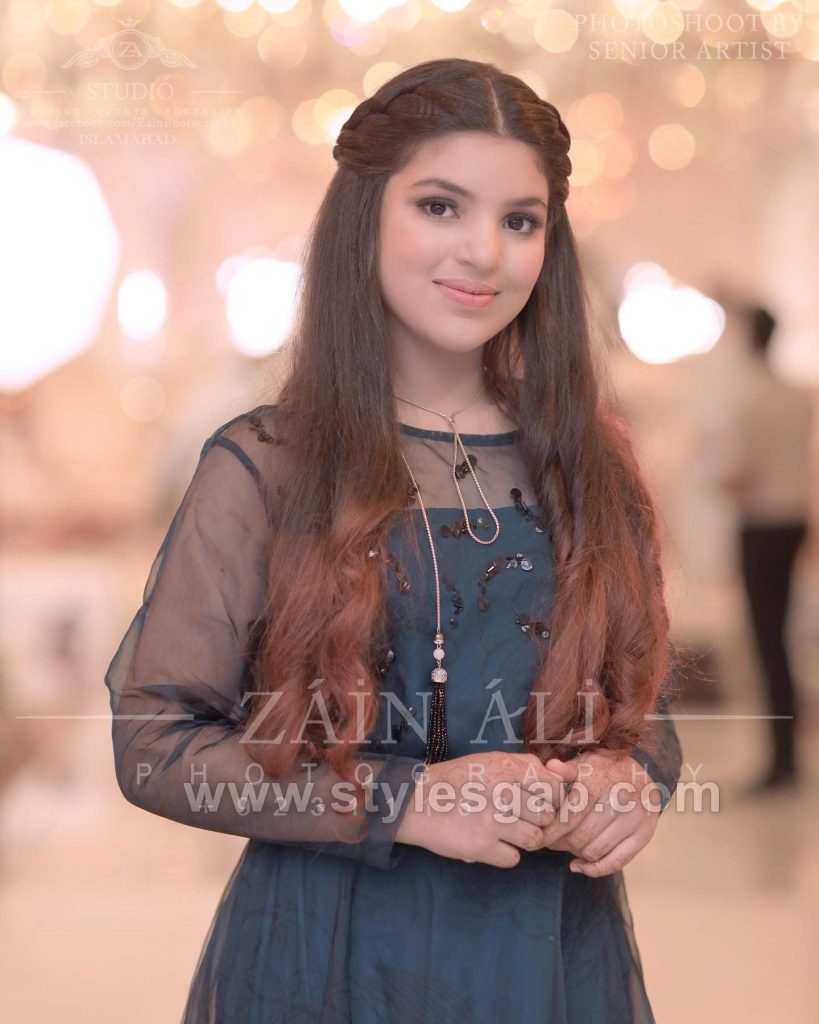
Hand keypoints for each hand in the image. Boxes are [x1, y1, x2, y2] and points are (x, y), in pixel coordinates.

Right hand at [396, 751, 578, 868]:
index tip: (537, 801)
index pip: (554, 787)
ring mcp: (493, 820)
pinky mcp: (482, 847)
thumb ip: (525, 766)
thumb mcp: (490, 761)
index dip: (550, 798)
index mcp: (507, 768)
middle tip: (515, 818)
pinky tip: (489, 842)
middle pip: (547, 816)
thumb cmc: (457, 780)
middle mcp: (504, 791)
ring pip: (535, 840)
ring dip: (522, 839)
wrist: (415, 802)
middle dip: (535, 820)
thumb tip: (560, 776)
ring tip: (503, 831)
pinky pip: (514, 859)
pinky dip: (503, 854)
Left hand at [538, 749, 661, 876]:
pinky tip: (580, 865)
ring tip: (567, 846)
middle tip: (550, 842)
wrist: (644, 770)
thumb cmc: (604, 768)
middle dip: (560, 843)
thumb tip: (550, 768)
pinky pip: (616, 862)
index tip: (538, 836)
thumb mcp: (584, 762)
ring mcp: (633, 819)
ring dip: (576, 853)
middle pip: (579, 837)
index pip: (568, 817)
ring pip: (595, 851)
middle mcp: (618, 800)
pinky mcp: (644, 834)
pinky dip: (595, 869)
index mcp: (598, 781)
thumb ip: (565, 769)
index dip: (550, 831)